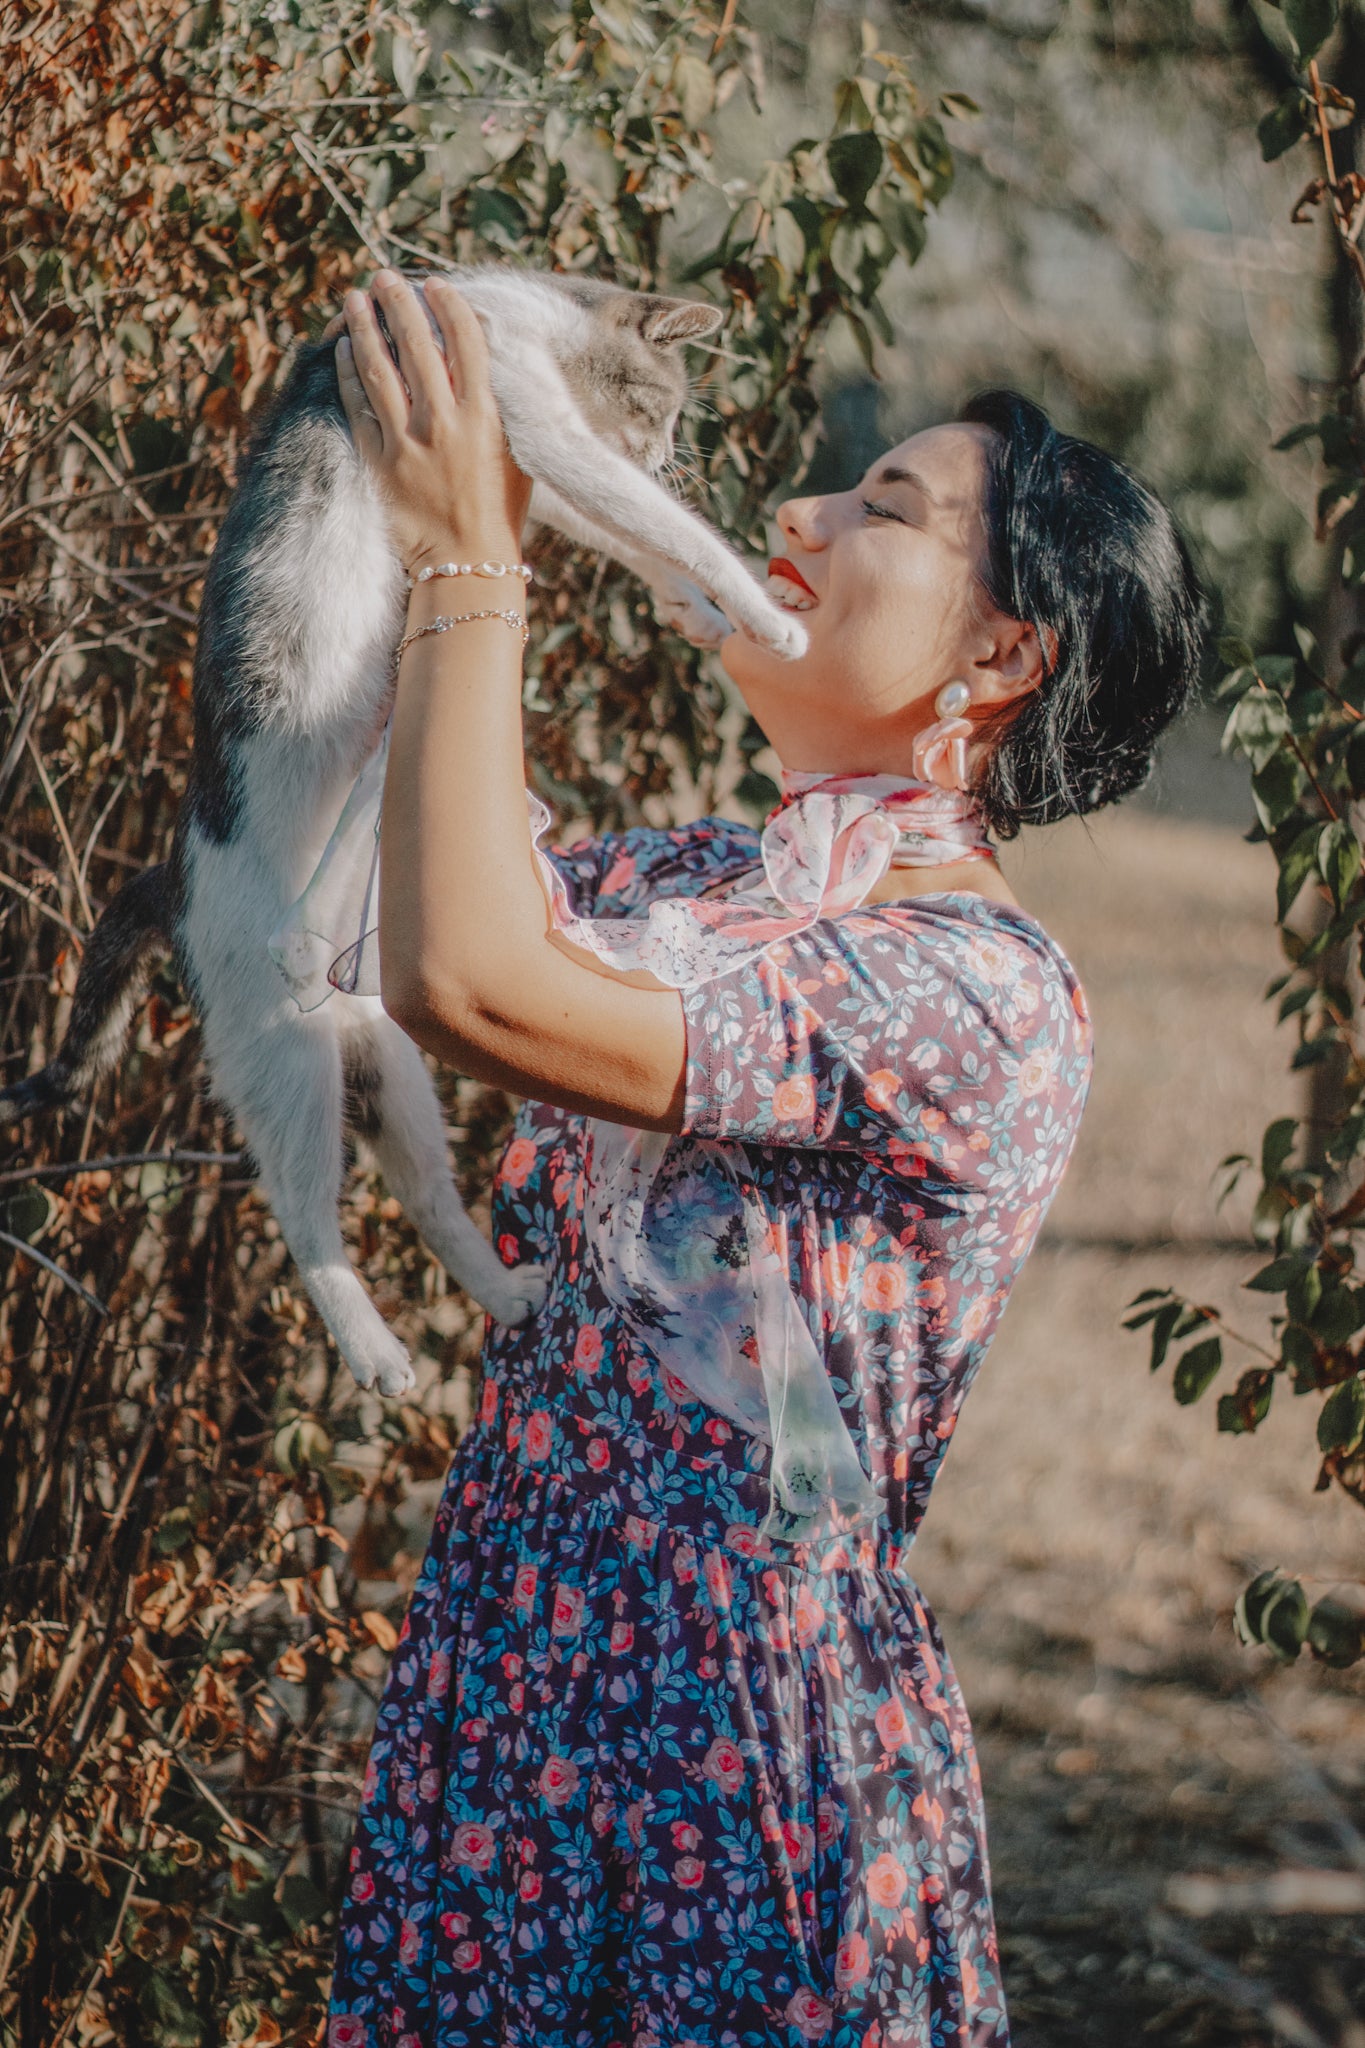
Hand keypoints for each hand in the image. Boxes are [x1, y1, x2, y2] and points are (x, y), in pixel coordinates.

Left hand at [335, 271, 532, 575]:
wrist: (468, 564)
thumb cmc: (500, 510)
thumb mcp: (515, 454)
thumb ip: (497, 407)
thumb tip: (478, 361)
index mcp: (484, 417)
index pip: (465, 341)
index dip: (449, 305)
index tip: (436, 285)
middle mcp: (444, 423)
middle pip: (416, 344)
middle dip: (398, 302)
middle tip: (385, 278)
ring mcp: (407, 443)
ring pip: (379, 369)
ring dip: (364, 328)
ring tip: (355, 299)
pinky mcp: (380, 463)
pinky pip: (358, 407)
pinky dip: (349, 374)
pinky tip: (344, 351)